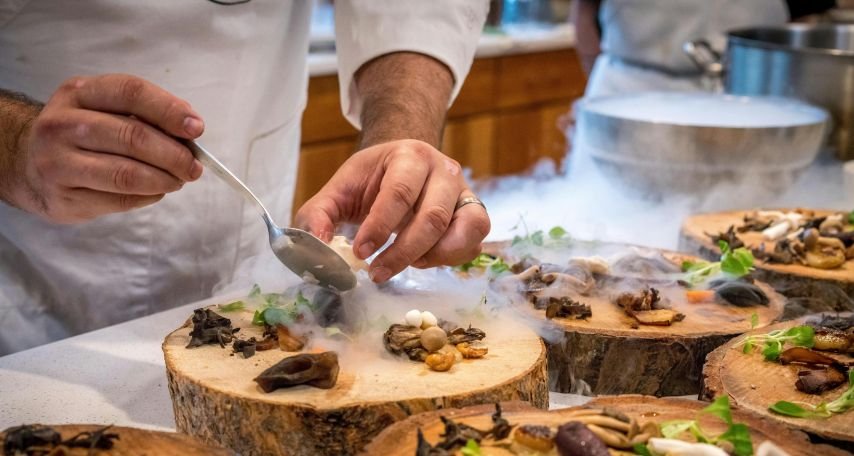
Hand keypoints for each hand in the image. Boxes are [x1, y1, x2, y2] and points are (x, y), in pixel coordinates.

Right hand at [9, 74, 203, 222]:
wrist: (28, 165)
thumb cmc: (81, 134)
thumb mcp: (103, 109)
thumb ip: (144, 114)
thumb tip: (190, 131)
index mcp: (78, 93)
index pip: (131, 92)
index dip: (169, 110)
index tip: (196, 128)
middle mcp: (62, 124)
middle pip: (133, 137)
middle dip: (174, 155)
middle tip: (194, 167)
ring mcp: (58, 163)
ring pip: (127, 174)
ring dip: (164, 180)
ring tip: (179, 180)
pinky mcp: (64, 197)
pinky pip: (120, 199)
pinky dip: (148, 197)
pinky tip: (156, 191)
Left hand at [295, 139, 489, 282]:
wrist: (404, 165)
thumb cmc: (372, 180)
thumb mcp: (339, 189)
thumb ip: (319, 215)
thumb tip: (316, 247)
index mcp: (409, 156)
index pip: (398, 192)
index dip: (379, 227)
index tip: (360, 253)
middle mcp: (444, 170)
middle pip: (433, 217)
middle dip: (403, 252)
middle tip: (377, 273)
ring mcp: (465, 192)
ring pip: (464, 230)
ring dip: (433, 257)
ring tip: (406, 264)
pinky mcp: (475, 214)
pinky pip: (474, 243)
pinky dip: (450, 259)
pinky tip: (423, 259)